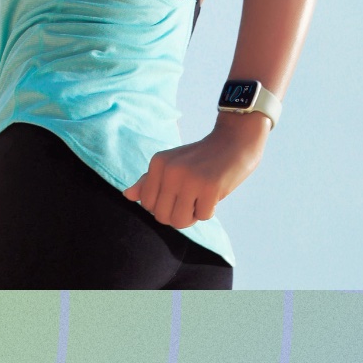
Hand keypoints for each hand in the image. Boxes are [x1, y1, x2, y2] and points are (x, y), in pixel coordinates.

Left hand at [121, 120, 265, 228]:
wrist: (235, 141)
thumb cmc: (202, 157)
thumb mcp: (172, 163)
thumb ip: (149, 181)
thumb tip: (127, 196)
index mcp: (158, 163)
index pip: (147, 204)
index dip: (164, 205)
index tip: (179, 193)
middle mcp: (170, 170)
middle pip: (162, 217)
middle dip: (178, 214)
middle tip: (192, 198)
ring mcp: (190, 178)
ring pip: (179, 221)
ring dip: (192, 216)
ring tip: (200, 198)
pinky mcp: (210, 186)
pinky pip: (202, 217)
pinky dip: (209, 210)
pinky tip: (214, 192)